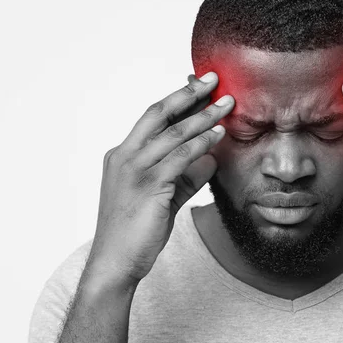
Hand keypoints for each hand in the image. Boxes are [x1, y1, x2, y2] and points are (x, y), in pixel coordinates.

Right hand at [88, 73, 233, 284]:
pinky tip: (218, 135)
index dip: (178, 100)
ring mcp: (134, 170)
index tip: (200, 87)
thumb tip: (210, 160)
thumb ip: (185, 177)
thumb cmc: (136, 231)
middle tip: (214, 80)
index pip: (153, 118)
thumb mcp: (164, 198)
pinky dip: (200, 143)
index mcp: (123, 155)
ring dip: (203, 117)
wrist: (115, 263)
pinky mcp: (149, 186)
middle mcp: (125, 156)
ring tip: (226, 105)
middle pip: (160, 114)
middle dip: (189, 94)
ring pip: (173, 133)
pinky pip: (179, 158)